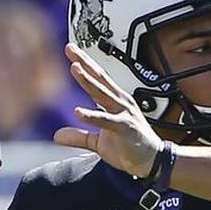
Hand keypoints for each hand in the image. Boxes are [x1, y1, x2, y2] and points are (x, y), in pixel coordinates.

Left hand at [53, 43, 163, 176]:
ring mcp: (123, 113)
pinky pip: (106, 120)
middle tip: (70, 48)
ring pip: (103, 94)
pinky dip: (92, 116)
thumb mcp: (99, 141)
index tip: (71, 50)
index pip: (98, 78)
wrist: (153, 161)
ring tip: (75, 68)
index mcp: (116, 101)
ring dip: (88, 81)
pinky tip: (78, 112)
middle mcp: (120, 102)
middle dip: (84, 63)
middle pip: (100, 79)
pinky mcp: (125, 127)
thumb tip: (57, 135)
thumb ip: (79, 136)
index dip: (84, 63)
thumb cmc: (131, 147)